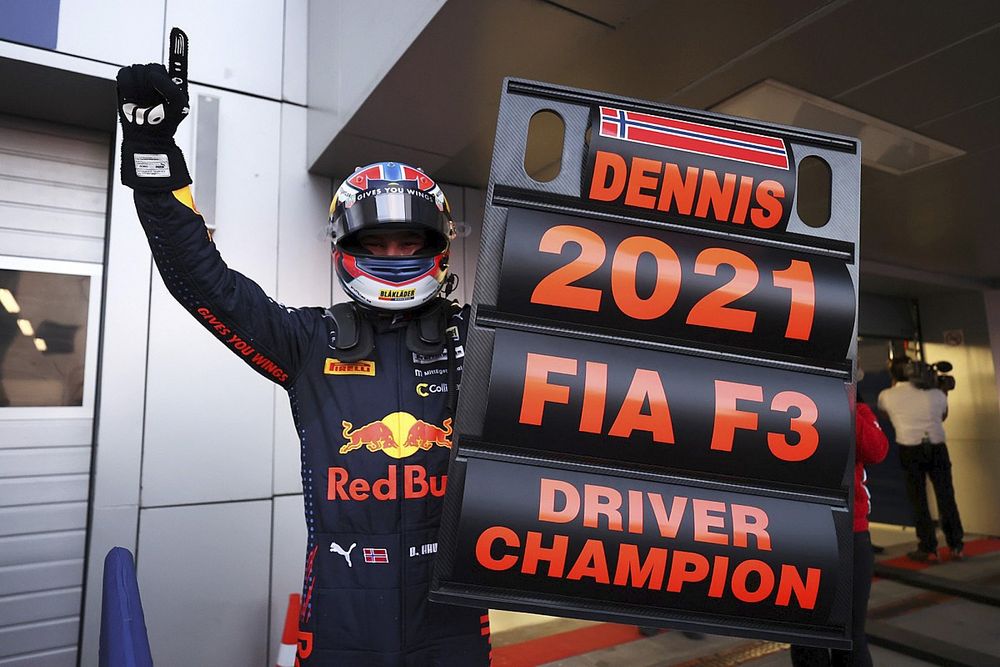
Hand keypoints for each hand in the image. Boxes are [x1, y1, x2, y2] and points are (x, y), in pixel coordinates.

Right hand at [117, 28, 191, 189]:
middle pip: (153, 66)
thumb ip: (171, 87)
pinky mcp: (126, 83)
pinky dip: (129, 86)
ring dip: (141, 87)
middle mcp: (157, 78)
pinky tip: (133, 98)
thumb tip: (154, 75)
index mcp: (173, 83)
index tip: (178, 31)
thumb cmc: (166, 122)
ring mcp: (141, 80)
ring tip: (144, 102)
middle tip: (155, 100)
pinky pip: (125, 74)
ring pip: (138, 69)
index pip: (176, 62)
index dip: (178, 46)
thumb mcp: (178, 105)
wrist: (148, 136)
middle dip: (154, 83)